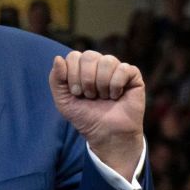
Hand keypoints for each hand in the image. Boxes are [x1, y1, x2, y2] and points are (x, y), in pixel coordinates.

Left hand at [49, 51, 145, 177]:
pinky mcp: (132, 75)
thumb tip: (58, 58)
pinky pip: (123, 69)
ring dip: (101, 84)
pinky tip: (116, 96)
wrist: (106, 134)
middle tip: (89, 96)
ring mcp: (116, 68)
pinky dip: (116, 85)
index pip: (74, 56)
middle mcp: (99, 64)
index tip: (76, 93)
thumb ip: (56, 79)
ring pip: (107, 60)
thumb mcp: (63, 101)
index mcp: (82, 67)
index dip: (72, 75)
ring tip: (103, 97)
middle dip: (86, 80)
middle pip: (89, 56)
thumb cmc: (85, 117)